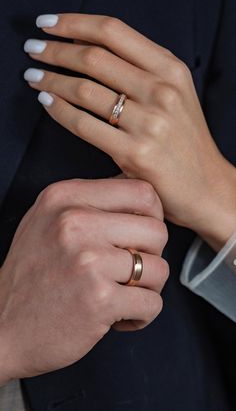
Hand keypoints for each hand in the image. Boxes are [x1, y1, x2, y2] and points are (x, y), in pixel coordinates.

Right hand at [0, 178, 167, 384]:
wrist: (2, 328)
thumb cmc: (31, 275)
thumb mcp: (48, 221)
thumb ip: (89, 203)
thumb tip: (141, 199)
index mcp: (65, 197)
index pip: (142, 191)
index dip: (153, 217)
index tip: (142, 236)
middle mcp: (75, 223)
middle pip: (157, 230)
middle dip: (152, 255)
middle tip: (131, 270)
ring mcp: (87, 261)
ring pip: (159, 268)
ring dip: (148, 288)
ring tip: (123, 293)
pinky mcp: (99, 299)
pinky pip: (152, 304)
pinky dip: (142, 314)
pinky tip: (119, 315)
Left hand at [23, 13, 235, 249]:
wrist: (206, 186)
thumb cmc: (184, 141)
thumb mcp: (174, 94)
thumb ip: (139, 70)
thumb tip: (86, 49)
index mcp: (171, 70)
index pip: (113, 32)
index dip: (73, 23)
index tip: (48, 24)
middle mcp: (162, 91)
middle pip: (94, 58)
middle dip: (55, 50)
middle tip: (32, 50)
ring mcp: (150, 123)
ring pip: (85, 90)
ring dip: (51, 79)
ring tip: (34, 76)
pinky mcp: (135, 153)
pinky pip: (84, 124)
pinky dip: (59, 110)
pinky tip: (47, 102)